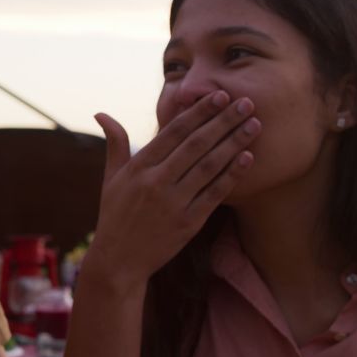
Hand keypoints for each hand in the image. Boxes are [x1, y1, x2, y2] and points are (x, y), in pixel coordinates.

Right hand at [85, 91, 259, 294]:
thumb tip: (102, 112)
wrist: (119, 261)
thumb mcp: (111, 178)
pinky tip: (247, 158)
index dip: (199, 112)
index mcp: (139, 167)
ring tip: (254, 125)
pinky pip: (214, 194)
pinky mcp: (188, 223)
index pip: (174, 132)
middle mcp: (156, 182)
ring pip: (209, 165)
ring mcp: (173, 203)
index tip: (219, 95)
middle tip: (247, 102)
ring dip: (234, 143)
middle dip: (223, 121)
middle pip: (196, 144)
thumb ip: (115, 143)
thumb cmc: (115, 216)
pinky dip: (231, 174)